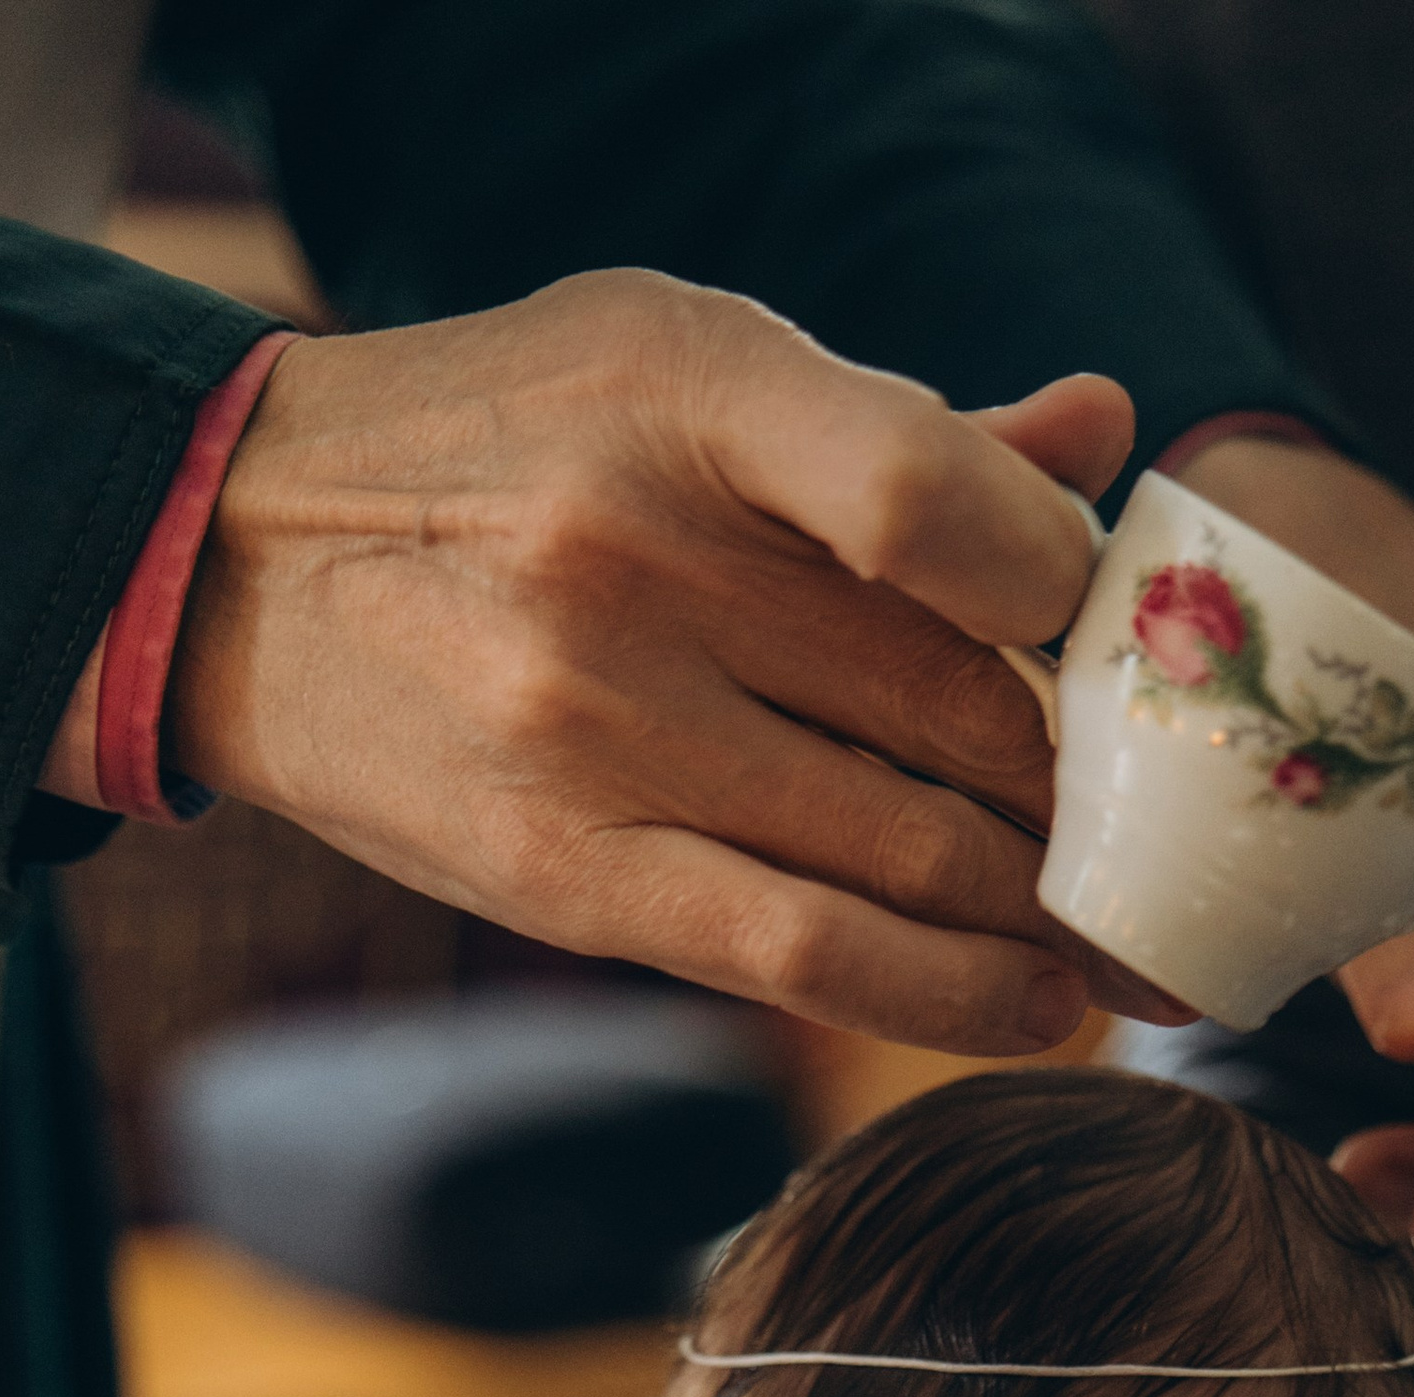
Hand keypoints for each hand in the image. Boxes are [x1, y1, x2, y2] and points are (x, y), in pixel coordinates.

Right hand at [163, 272, 1182, 1053]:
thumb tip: (1102, 440)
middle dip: (1094, 803)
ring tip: (1117, 950)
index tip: (1119, 659)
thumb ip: (894, 429)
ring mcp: (596, 725)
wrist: (243, 559)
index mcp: (688, 392)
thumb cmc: (511, 453)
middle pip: (959, 706)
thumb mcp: (681, 372)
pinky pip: (806, 956)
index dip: (1069, 594)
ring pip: (908, 849)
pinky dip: (947, 994)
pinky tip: (1028, 1006)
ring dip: (1046, 917)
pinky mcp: (565, 871)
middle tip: (1170, 855)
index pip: (940, 496)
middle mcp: (640, 554)